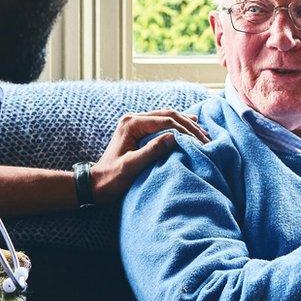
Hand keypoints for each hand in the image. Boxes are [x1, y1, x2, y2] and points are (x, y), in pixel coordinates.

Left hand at [91, 109, 209, 203]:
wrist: (95, 185)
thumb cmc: (111, 179)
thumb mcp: (131, 167)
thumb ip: (151, 151)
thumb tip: (174, 137)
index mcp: (131, 124)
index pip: (165, 120)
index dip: (185, 130)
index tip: (200, 142)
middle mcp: (133, 119)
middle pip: (168, 114)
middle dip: (189, 126)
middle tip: (206, 137)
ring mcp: (135, 123)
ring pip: (167, 116)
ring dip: (185, 124)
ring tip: (203, 133)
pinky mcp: (138, 131)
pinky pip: (162, 123)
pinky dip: (178, 126)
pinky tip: (190, 127)